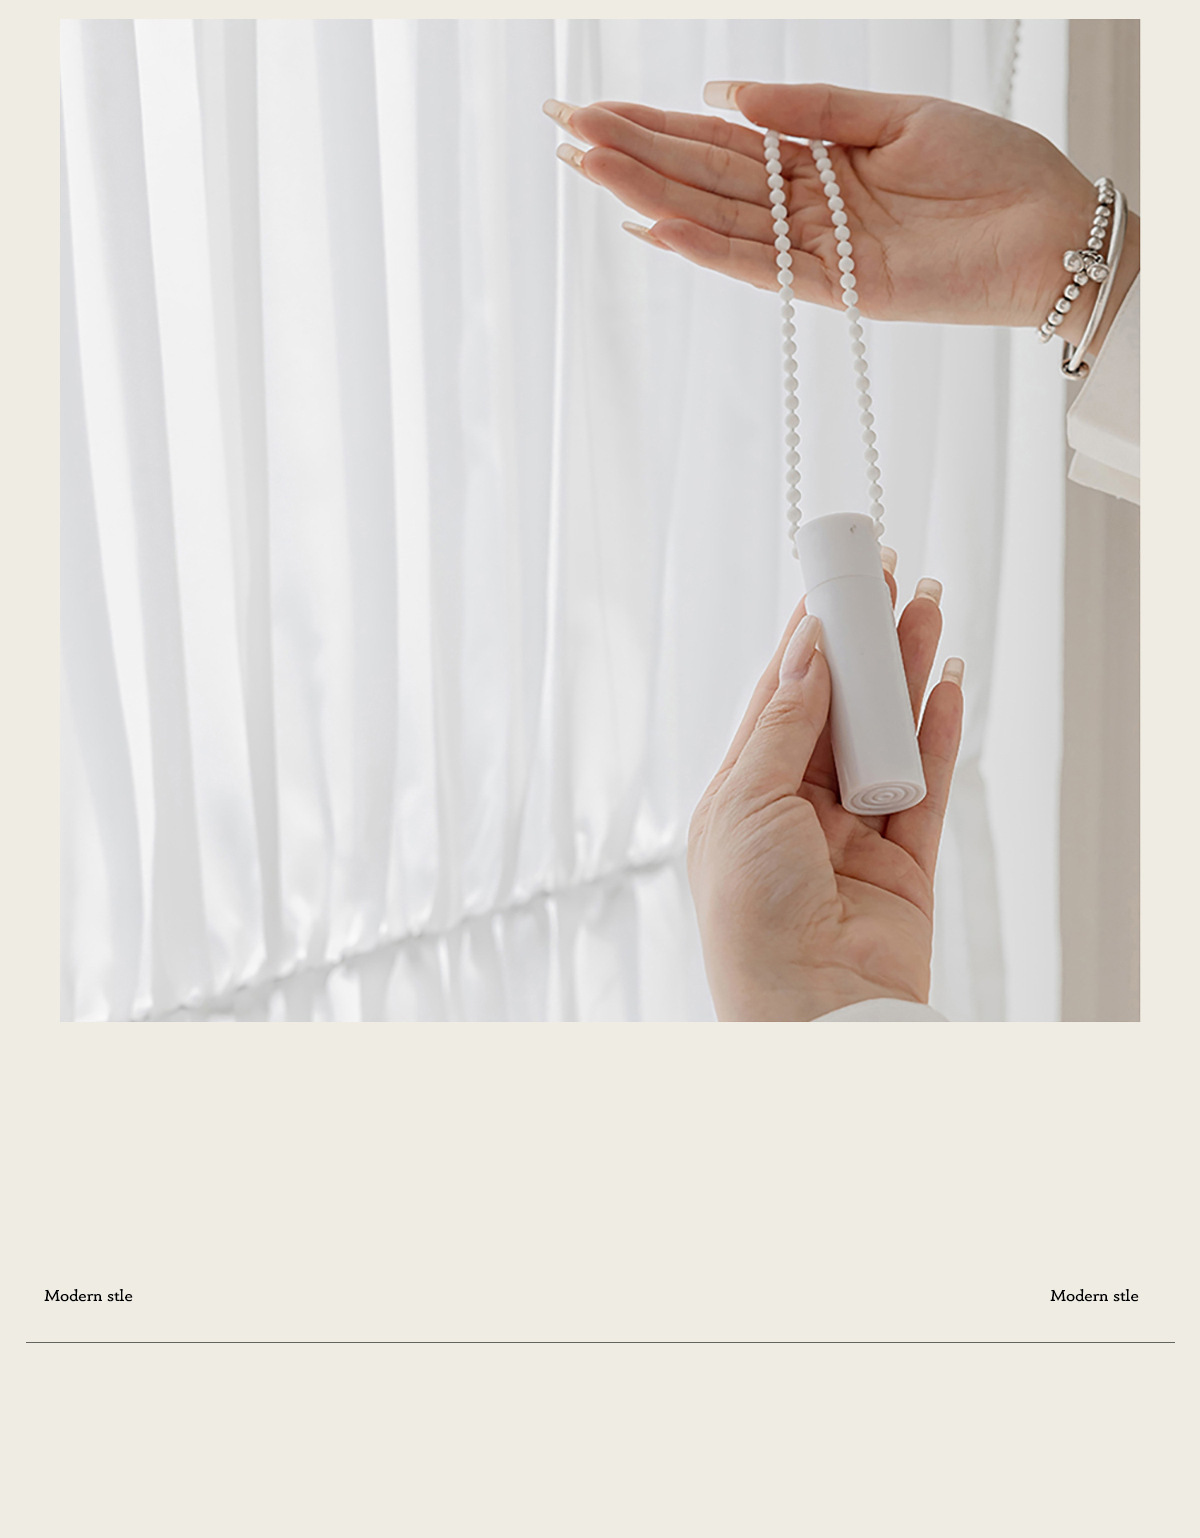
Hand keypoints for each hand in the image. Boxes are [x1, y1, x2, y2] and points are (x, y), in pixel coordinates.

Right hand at [545, 82, 1138, 353]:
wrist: (1050, 226)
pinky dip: (705, 247)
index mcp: (815, 156)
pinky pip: (759, 266)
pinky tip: (654, 225)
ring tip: (586, 167)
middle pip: (701, 174)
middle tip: (563, 131)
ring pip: (714, 217)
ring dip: (648, 192)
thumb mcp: (897, 115)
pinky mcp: (836, 288)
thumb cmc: (991, 165)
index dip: (654, 121)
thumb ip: (812, 106)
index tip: (593, 107)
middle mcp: (803, 205)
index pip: (718, 137)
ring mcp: (814, 249)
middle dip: (631, 152)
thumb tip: (726, 91)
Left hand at [687, 569, 962, 1020]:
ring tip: (928, 612)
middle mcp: (797, 811)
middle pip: (840, 711)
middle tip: (890, 583)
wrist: (810, 1007)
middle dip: (866, 649)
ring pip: (887, 739)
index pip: (780, 700)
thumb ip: (783, 723)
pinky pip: (927, 784)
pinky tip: (947, 685)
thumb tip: (804, 648)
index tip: (834, 585)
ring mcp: (854, 835)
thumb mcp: (746, 802)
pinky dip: (939, 734)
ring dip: (907, 677)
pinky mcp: (905, 862)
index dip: (810, 642)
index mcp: (743, 796)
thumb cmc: (752, 918)